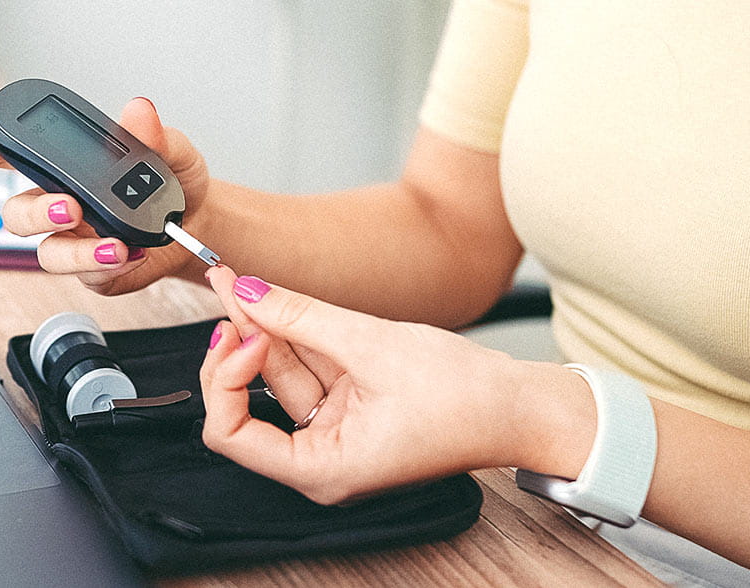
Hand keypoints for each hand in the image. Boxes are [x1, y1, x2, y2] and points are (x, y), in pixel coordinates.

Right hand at [0, 96, 211, 294]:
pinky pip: (85, 276)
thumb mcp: (172, 150)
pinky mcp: (92, 272)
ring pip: (46, 252)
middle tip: (69, 207)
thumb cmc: (172, 182)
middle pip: (17, 212)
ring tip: (113, 245)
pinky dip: (107, 266)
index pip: (8, 151)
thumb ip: (154, 135)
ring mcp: (71, 240)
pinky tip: (133, 253)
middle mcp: (56, 202)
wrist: (201, 224)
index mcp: (62, 165)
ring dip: (75, 250)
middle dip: (36, 212)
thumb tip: (139, 111)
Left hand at [197, 266, 594, 504]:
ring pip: (280, 375)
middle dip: (239, 340)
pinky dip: (291, 333)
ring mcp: (334, 431)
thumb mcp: (372, 345)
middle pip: (252, 399)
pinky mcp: (350, 406)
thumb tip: (247, 292)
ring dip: (260, 326)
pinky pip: (308, 368)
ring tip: (237, 280)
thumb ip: (301, 317)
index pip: (230, 434)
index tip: (246, 332)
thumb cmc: (465, 398)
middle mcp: (321, 458)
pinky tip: (268, 297)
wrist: (523, 406)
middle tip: (230, 289)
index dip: (226, 379)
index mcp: (321, 469)